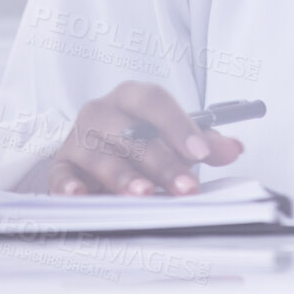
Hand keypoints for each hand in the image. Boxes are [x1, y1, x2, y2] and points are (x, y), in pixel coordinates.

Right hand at [46, 81, 244, 195]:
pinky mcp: (61, 166)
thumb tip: (233, 148)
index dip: (178, 125)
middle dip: (162, 162)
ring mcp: (77, 138)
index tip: (202, 153)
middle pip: (131, 133)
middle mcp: (101, 112)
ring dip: (123, 176)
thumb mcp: (172, 138)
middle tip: (186, 187)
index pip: (153, 101)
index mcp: (131, 97)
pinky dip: (68, 186)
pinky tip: (81, 195)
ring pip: (100, 155)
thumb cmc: (138, 142)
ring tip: (145, 194)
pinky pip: (60, 175)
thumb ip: (204, 142)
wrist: (93, 151)